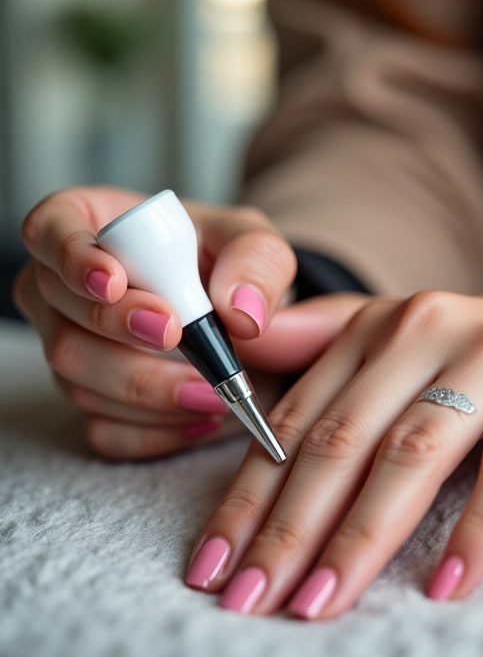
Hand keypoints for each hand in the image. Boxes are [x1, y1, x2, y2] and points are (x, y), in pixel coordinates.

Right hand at [13, 185, 312, 457]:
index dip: (72, 259)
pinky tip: (201, 418)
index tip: (114, 281)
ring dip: (148, 389)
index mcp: (94, 225)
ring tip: (211, 388)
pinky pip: (104, 428)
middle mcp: (67, 288)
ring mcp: (73, 347)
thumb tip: (240, 311)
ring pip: (79, 378)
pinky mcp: (93, 399)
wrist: (242, 321)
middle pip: (62, 317)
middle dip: (120, 331)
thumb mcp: (257, 247)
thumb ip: (256, 263)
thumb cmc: (231, 266)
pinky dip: (156, 431)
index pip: (50, 230)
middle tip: (176, 335)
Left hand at [187, 285, 482, 617]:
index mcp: (389, 322)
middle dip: (286, 529)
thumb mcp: (426, 343)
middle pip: (343, 440)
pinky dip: (474, 532)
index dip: (247, 494)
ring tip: (318, 606)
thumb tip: (243, 347)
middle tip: (247, 601)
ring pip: (412, 455)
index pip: (299, 417)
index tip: (212, 565)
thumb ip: (337, 342)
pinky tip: (444, 590)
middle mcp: (436, 326)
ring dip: (360, 540)